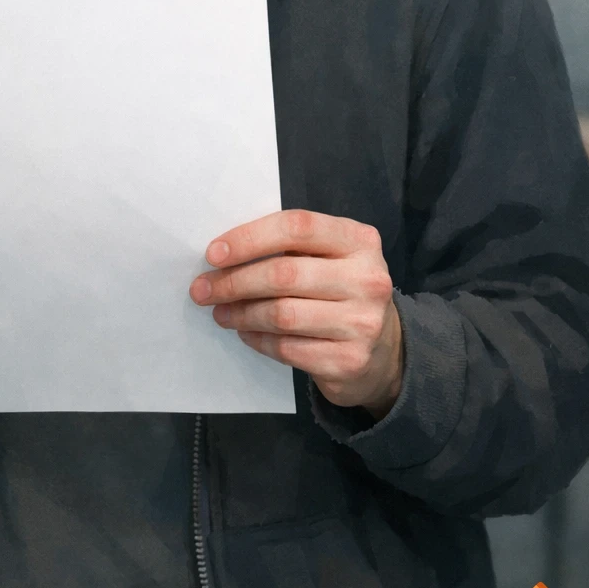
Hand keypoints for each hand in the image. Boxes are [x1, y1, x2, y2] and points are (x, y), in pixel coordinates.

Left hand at [189, 208, 403, 419]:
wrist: (386, 351)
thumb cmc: (342, 291)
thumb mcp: (331, 258)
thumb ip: (291, 248)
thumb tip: (224, 254)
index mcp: (359, 240)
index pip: (297, 227)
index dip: (249, 238)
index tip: (213, 253)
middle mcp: (367, 278)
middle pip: (284, 274)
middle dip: (234, 282)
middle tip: (202, 288)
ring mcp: (361, 323)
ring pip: (281, 314)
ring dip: (240, 313)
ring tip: (219, 312)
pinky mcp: (349, 360)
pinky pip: (286, 348)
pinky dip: (257, 339)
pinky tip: (245, 332)